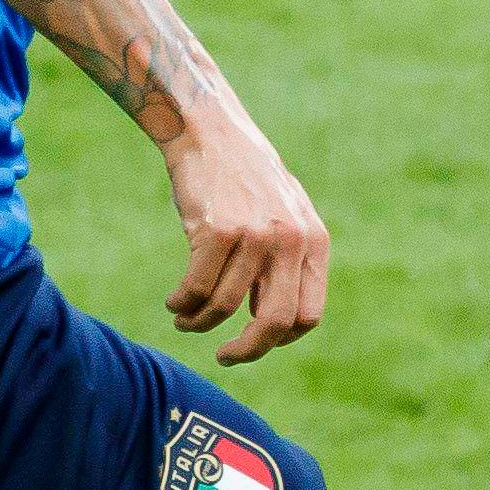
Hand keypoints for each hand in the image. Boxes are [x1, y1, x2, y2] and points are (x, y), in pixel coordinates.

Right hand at [161, 111, 329, 362]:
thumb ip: (288, 264)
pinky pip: (196, 288)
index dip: (280, 339)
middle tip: (225, 357)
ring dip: (199, 321)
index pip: (308, 315)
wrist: (211, 133)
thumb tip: (276, 327)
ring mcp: (256, 235)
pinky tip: (175, 302)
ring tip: (185, 318)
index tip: (254, 341)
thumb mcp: (285, 218)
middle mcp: (292, 241)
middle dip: (247, 350)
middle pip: (274, 322)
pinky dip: (182, 302)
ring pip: (225, 307)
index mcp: (315, 242)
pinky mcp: (218, 230)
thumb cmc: (244, 182)